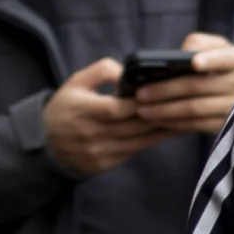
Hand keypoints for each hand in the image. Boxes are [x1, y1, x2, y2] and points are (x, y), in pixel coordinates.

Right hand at [42, 60, 173, 178]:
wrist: (46, 144)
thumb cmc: (66, 107)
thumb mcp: (75, 83)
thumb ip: (100, 71)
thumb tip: (127, 70)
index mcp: (81, 110)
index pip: (115, 109)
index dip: (139, 102)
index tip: (162, 92)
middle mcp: (90, 133)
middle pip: (132, 126)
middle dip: (160, 115)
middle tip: (186, 104)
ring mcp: (99, 151)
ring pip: (139, 141)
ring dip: (164, 130)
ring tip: (188, 117)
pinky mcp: (106, 163)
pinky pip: (136, 151)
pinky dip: (155, 140)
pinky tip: (172, 130)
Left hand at [131, 35, 233, 139]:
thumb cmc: (224, 66)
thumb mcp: (219, 48)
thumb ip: (201, 43)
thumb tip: (182, 52)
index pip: (225, 58)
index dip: (210, 60)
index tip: (194, 63)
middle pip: (197, 86)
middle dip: (165, 90)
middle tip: (140, 94)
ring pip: (194, 109)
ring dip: (165, 110)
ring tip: (142, 110)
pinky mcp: (227, 124)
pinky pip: (197, 124)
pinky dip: (175, 123)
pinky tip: (159, 120)